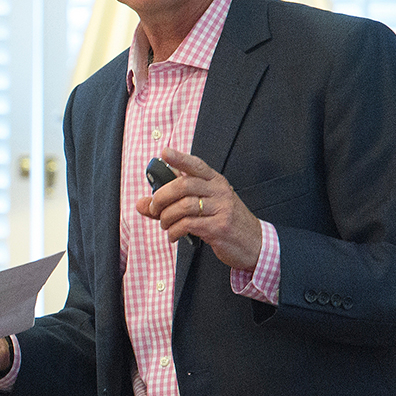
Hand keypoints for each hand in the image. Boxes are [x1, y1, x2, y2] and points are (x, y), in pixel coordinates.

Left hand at [136, 148, 262, 270]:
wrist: (255, 243)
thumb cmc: (225, 222)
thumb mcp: (205, 207)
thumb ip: (171, 204)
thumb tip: (141, 204)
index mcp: (216, 181)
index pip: (196, 165)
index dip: (179, 158)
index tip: (164, 152)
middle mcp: (220, 191)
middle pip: (184, 185)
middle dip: (161, 196)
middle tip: (154, 208)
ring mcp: (222, 209)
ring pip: (183, 206)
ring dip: (166, 217)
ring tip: (165, 225)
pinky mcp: (220, 227)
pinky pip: (189, 225)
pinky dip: (175, 231)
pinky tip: (173, 235)